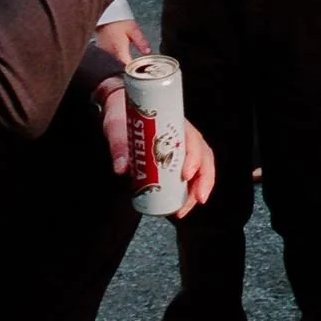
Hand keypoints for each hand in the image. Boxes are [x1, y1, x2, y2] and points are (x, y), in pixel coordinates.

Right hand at [95, 19, 147, 66]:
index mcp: (119, 50)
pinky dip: (116, 62)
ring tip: (131, 66)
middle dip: (128, 71)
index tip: (140, 71)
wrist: (104, 16)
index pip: (126, 67)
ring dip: (122, 67)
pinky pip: (110, 61)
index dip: (133, 71)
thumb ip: (141, 42)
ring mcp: (104, 54)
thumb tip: (148, 52)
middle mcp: (110, 54)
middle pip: (119, 69)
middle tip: (138, 70)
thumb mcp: (133, 29)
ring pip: (114, 66)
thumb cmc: (118, 21)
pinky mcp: (102, 53)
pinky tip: (122, 59)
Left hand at [98, 84, 215, 216]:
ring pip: (201, 168)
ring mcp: (182, 148)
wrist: (120, 111)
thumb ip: (119, 146)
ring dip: (198, 190)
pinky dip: (190, 191)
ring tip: (184, 210)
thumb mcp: (118, 128)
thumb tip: (121, 168)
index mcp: (175, 124)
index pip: (193, 140)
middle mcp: (183, 136)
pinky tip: (182, 206)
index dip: (194, 158)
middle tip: (195, 199)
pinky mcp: (175, 159)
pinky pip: (191, 175)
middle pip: (203, 158)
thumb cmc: (123, 115)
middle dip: (203, 181)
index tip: (186, 175)